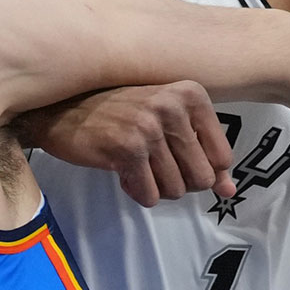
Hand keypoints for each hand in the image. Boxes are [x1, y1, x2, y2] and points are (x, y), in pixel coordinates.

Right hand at [12, 82, 234, 206]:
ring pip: (176, 190)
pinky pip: (150, 196)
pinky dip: (136, 191)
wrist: (60, 110)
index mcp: (191, 94)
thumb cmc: (117, 114)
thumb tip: (230, 190)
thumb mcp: (166, 122)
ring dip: (155, 187)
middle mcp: (174, 106)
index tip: (173, 155)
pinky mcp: (127, 149)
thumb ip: (203, 155)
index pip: (222, 157)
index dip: (199, 168)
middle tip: (152, 164)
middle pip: (202, 178)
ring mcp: (150, 127)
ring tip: (135, 164)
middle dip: (177, 182)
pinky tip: (120, 170)